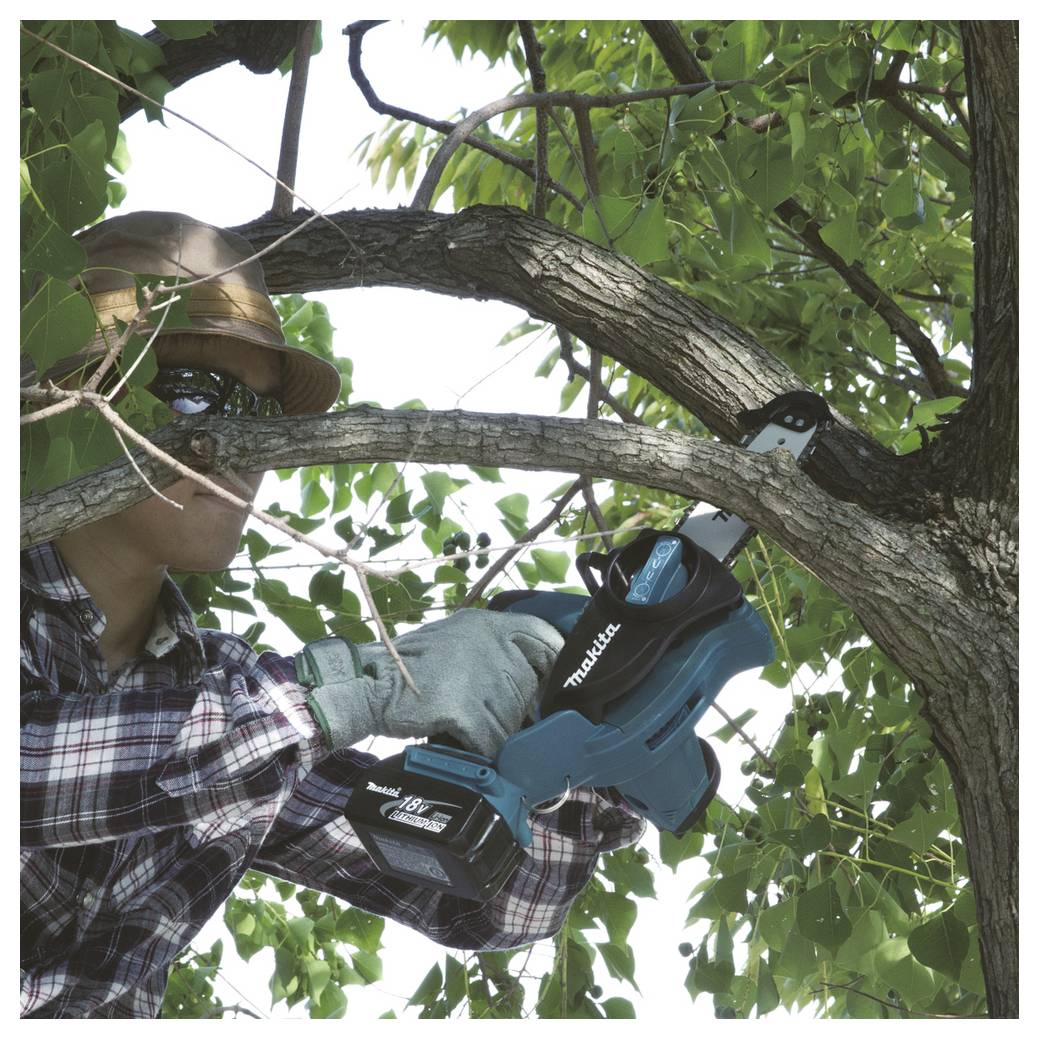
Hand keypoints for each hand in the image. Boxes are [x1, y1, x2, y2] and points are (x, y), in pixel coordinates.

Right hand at [359, 609, 562, 756]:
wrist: (369, 685)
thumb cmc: (411, 667)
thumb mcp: (455, 638)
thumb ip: (492, 647)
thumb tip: (532, 672)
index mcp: (486, 624)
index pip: (539, 635)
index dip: (551, 659)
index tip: (550, 680)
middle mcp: (487, 644)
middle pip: (525, 687)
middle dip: (512, 707)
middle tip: (484, 712)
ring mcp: (477, 675)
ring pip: (510, 718)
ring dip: (494, 730)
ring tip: (467, 726)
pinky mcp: (463, 707)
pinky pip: (492, 740)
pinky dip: (482, 749)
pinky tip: (467, 743)